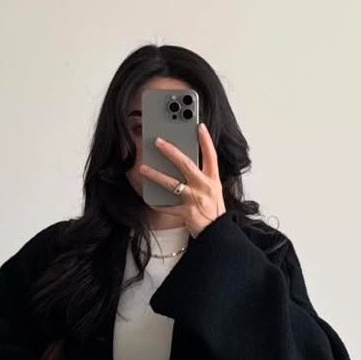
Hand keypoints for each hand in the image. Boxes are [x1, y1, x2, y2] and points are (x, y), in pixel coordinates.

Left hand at [138, 122, 226, 237]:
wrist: (217, 233)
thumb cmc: (213, 210)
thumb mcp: (214, 189)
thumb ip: (203, 176)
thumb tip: (186, 161)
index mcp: (213, 179)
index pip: (211, 155)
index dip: (206, 140)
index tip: (199, 126)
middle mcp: (204, 187)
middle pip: (186, 164)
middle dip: (170, 151)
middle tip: (157, 141)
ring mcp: (195, 200)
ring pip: (172, 184)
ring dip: (155, 175)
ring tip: (143, 168)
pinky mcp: (186, 213)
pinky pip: (168, 207)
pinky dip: (157, 203)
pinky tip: (148, 198)